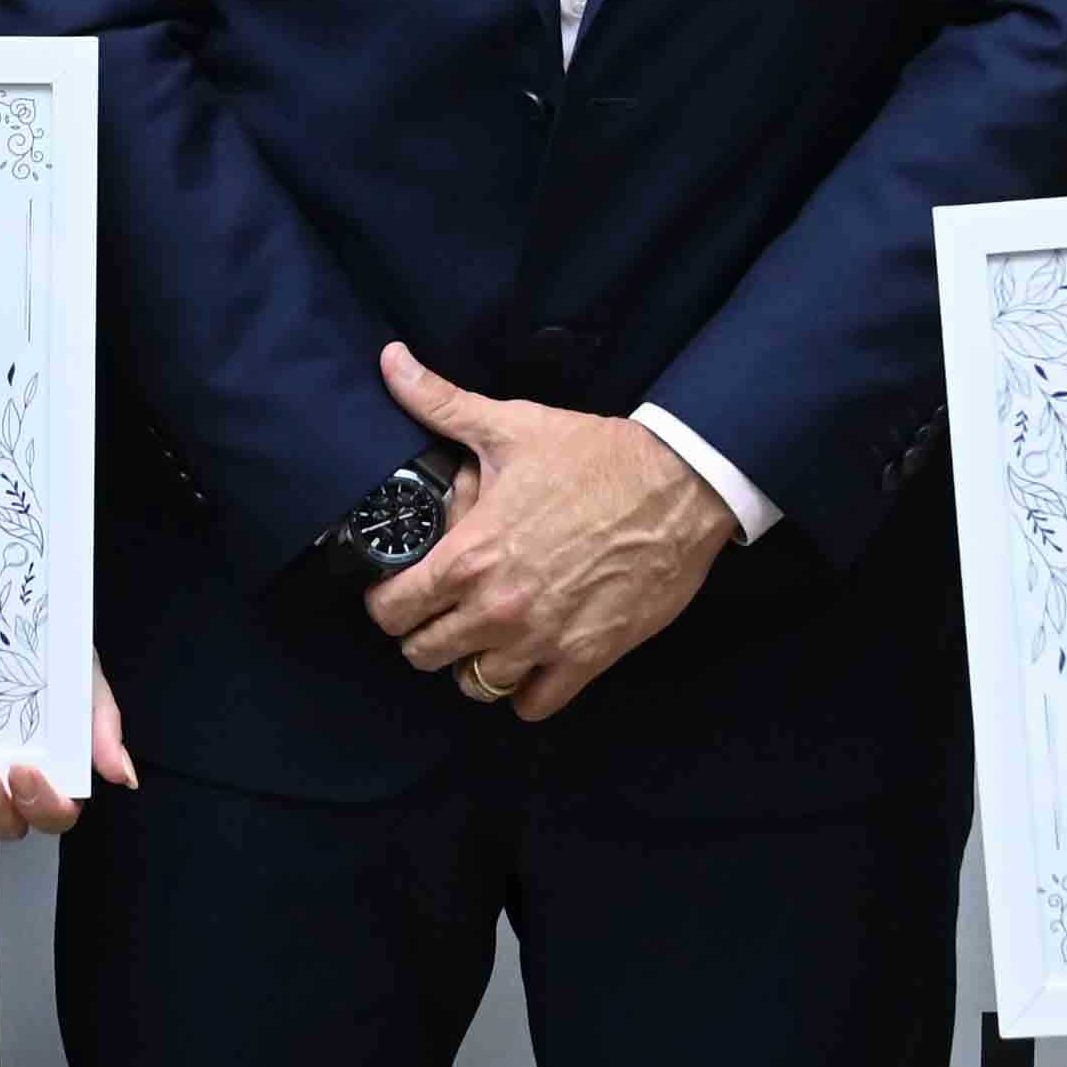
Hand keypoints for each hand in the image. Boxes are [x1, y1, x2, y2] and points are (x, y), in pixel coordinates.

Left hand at [0, 666, 134, 841]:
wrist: (23, 628)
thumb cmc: (64, 664)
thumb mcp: (88, 686)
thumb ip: (105, 730)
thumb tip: (124, 778)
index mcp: (62, 777)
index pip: (56, 813)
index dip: (41, 804)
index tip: (25, 770)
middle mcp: (23, 790)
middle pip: (14, 825)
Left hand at [358, 342, 736, 723]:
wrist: (680, 484)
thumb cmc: (594, 455)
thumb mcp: (510, 425)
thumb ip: (440, 402)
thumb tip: (390, 361)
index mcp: (470, 556)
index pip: (391, 611)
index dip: (386, 603)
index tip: (400, 590)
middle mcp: (498, 608)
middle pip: (423, 655)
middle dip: (424, 635)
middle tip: (442, 613)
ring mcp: (543, 639)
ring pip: (475, 686)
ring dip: (473, 664)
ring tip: (483, 638)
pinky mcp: (588, 657)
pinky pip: (535, 705)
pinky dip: (526, 692)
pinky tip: (529, 663)